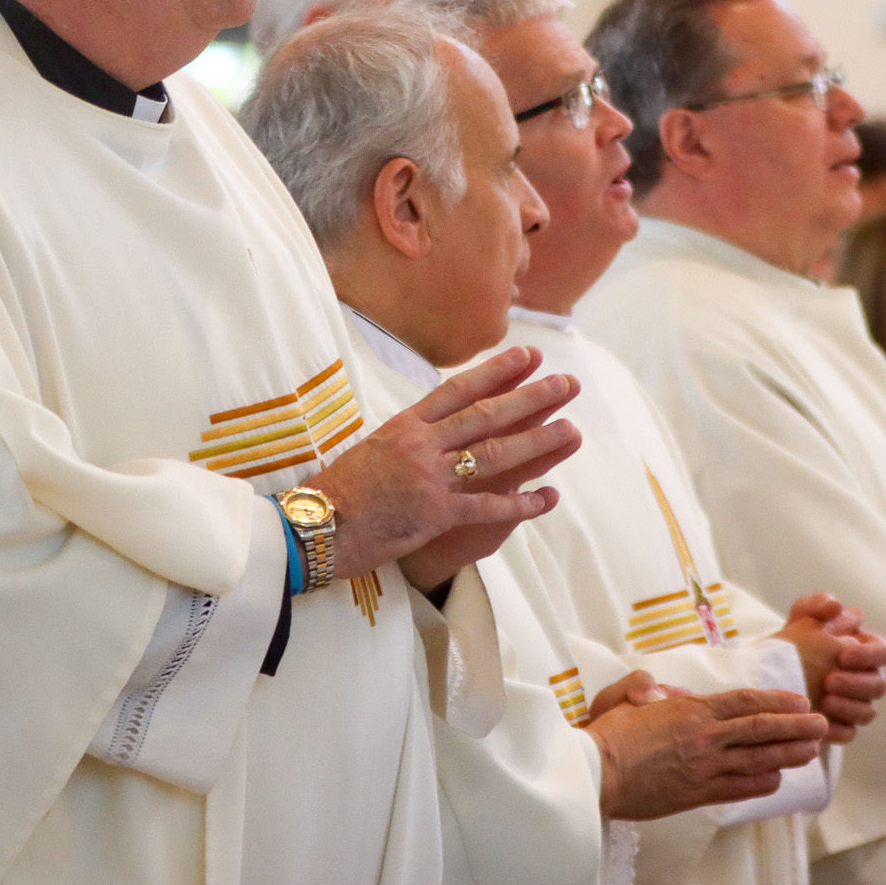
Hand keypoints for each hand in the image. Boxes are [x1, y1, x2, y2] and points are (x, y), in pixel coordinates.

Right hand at [312, 345, 580, 591]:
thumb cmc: (335, 492)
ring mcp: (430, 478)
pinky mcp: (435, 514)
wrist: (314, 528)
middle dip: (530, 397)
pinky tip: (547, 497)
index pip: (457, 390)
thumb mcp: (369, 450)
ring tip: (572, 429)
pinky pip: (487, 506)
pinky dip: (520, 503)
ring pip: (495, 454)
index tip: (526, 356)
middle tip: (567, 382)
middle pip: (485, 415)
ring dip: (538, 442)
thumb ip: (404, 438)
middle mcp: (421, 445)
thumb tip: (429, 425)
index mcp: (403, 426)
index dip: (495, 371)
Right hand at [584, 681, 827, 820]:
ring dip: (790, 754)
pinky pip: (742, 788)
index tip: (799, 700)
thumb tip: (661, 688)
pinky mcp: (699, 794)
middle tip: (823, 723)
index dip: (777, 700)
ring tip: (812, 750)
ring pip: (760, 759)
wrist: (596, 775)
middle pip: (762, 729)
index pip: (745, 702)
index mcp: (691, 709)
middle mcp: (706, 737)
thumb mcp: (624, 697)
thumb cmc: (606, 735)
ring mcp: (706, 768)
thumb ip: (644, 686)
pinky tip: (778, 778)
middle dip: (798, 726)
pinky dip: (764, 782)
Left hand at [770, 593, 885, 743]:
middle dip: (856, 684)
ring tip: (823, 701)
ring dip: (849, 708)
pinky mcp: (843, 726)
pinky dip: (838, 731)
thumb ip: (816, 605)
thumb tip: (836, 606)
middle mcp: (866, 678)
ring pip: (868, 712)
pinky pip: (850, 734)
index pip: (883, 652)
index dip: (868, 655)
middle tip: (828, 682)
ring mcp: (856, 704)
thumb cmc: (794, 640)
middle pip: (879, 685)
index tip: (843, 656)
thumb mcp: (799, 618)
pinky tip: (821, 725)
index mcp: (864, 649)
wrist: (771, 671)